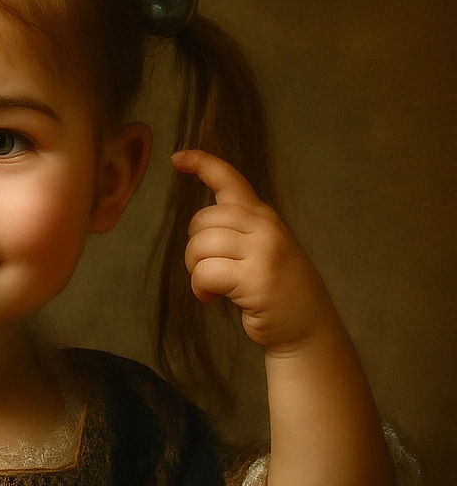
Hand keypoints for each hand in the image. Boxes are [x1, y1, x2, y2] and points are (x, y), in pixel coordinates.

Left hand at [171, 149, 333, 356]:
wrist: (308, 327)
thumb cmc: (278, 289)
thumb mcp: (263, 248)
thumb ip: (239, 229)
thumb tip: (200, 225)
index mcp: (263, 216)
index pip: (230, 180)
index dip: (201, 164)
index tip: (177, 158)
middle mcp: (264, 226)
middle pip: (202, 220)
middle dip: (193, 248)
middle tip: (208, 270)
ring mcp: (263, 251)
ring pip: (200, 246)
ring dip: (195, 271)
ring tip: (212, 286)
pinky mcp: (256, 278)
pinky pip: (205, 273)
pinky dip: (200, 288)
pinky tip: (212, 298)